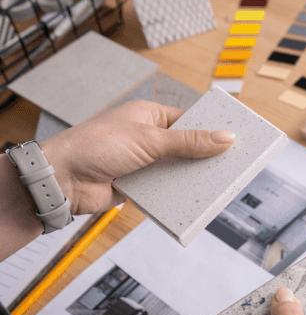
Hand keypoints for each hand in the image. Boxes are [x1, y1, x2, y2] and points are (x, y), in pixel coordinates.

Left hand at [1, 100, 234, 261]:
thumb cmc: (96, 146)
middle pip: (187, 148)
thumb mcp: (150, 140)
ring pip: (178, 170)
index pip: (189, 121)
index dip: (211, 130)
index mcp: (149, 116)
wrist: (62, 179)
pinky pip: (167, 190)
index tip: (235, 138)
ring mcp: (144, 162)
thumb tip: (225, 137)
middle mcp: (148, 138)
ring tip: (218, 184)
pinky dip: (178, 194)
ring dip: (192, 178)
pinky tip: (194, 199)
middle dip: (206, 157)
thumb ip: (189, 142)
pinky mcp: (140, 185)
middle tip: (233, 165)